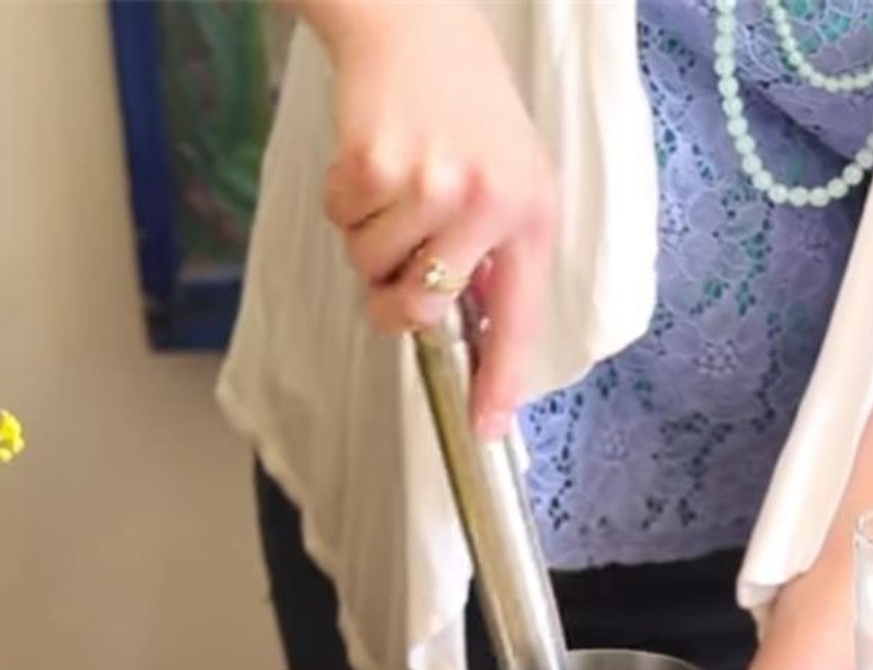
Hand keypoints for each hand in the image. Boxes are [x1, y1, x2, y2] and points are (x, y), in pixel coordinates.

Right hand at [317, 5, 556, 435]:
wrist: (419, 28)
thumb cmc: (467, 112)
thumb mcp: (511, 179)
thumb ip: (496, 256)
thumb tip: (463, 330)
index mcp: (530, 214)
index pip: (517, 317)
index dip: (498, 379)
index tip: (485, 427)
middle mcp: (487, 204)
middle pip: (421, 309)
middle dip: (396, 300)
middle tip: (400, 260)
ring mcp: (430, 185)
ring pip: (371, 268)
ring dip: (370, 239)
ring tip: (397, 184)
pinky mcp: (375, 165)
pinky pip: (342, 225)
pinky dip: (345, 202)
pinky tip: (372, 161)